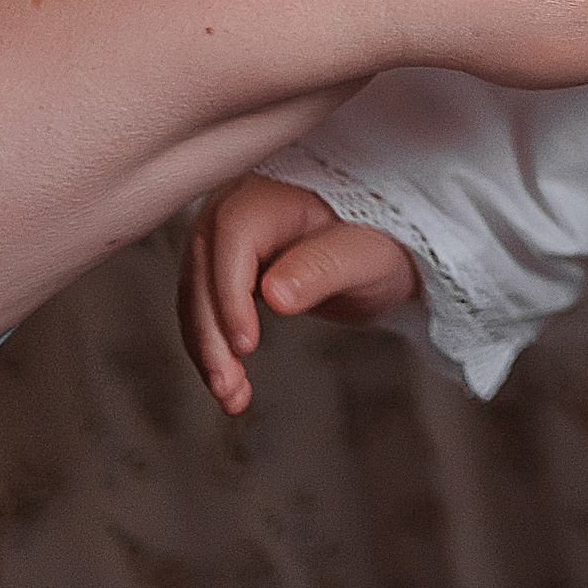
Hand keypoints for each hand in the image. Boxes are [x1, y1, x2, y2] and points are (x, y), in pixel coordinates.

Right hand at [180, 173, 421, 414]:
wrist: (390, 248)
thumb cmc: (385, 240)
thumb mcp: (365, 254)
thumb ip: (322, 267)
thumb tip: (274, 294)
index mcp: (271, 189)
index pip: (231, 237)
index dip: (230, 292)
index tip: (245, 344)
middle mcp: (236, 206)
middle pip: (204, 270)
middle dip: (211, 333)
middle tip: (229, 387)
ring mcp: (225, 237)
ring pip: (196, 296)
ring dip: (207, 349)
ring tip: (231, 397)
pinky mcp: (226, 267)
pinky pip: (207, 308)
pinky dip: (214, 347)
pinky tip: (230, 385)